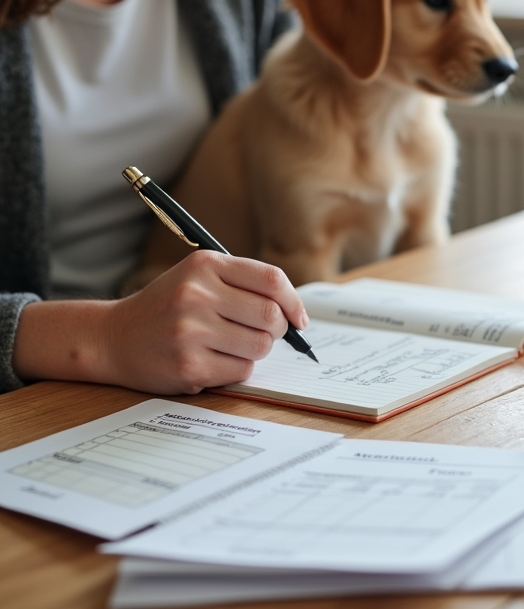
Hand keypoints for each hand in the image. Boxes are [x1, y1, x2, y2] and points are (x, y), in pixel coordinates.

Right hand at [13, 251, 308, 393]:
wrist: (112, 337)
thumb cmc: (168, 306)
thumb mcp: (198, 277)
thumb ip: (244, 283)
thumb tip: (295, 312)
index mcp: (204, 265)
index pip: (271, 279)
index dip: (294, 301)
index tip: (299, 317)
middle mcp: (196, 294)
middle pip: (271, 315)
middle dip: (277, 328)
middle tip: (264, 333)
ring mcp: (190, 331)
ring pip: (260, 345)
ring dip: (256, 349)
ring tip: (233, 345)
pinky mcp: (188, 365)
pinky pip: (241, 370)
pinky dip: (237, 368)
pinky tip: (214, 360)